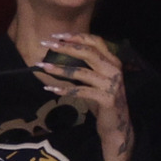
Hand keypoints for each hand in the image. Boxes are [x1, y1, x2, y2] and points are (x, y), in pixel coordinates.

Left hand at [38, 33, 132, 160]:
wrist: (117, 125)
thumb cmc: (102, 99)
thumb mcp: (97, 79)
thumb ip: (86, 66)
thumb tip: (61, 53)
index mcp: (113, 61)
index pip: (96, 41)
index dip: (77, 36)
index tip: (57, 36)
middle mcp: (114, 69)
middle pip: (88, 52)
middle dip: (66, 47)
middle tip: (47, 44)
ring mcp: (111, 84)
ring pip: (82, 72)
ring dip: (60, 68)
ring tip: (43, 66)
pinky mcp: (107, 99)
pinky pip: (81, 91)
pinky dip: (65, 89)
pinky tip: (51, 88)